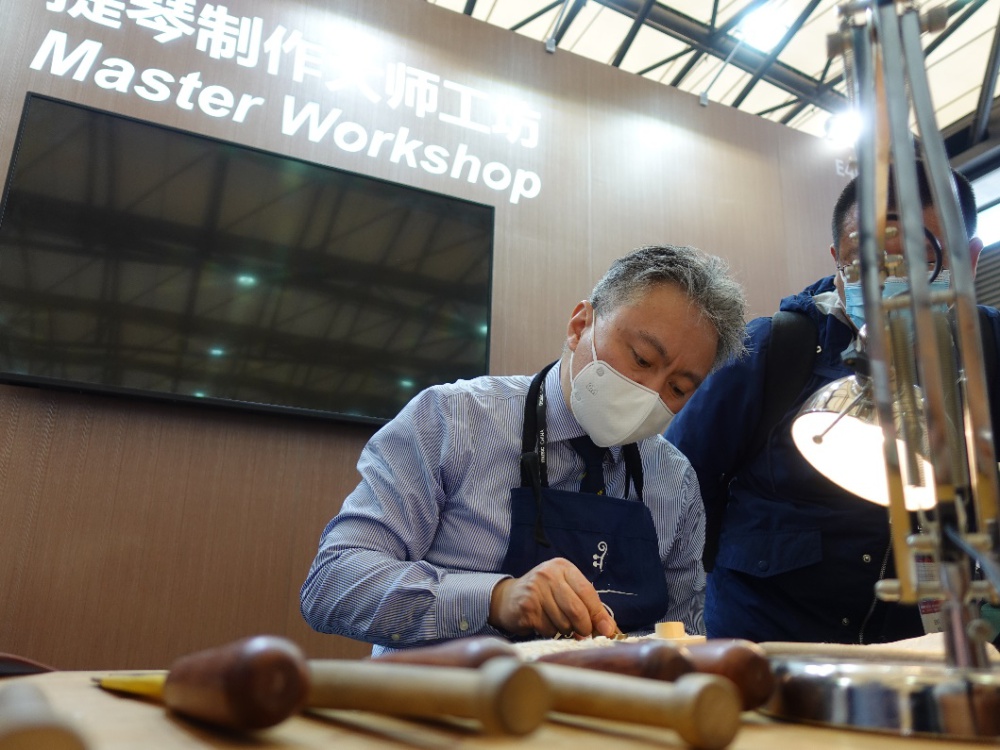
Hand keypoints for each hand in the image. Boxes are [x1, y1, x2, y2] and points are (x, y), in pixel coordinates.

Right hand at [488, 558, 617, 638]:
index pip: (587, 592)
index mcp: (563, 567)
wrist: (509, 598)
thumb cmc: (545, 596)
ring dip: (565, 631)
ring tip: (558, 623)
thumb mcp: (567, 592)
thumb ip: (588, 606)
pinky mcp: (526, 607)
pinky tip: (543, 624)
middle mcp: (548, 574)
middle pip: (576, 609)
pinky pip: (548, 629)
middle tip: (582, 633)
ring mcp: (535, 590)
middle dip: (584, 627)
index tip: (608, 630)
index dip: (599, 614)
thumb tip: (610, 629)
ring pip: (563, 623)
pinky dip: (550, 632)